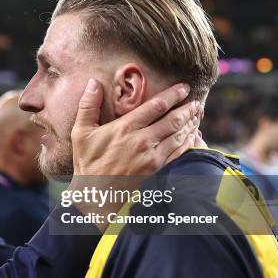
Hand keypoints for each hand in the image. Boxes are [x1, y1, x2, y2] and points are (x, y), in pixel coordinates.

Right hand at [68, 79, 200, 232]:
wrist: (95, 195)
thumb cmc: (87, 163)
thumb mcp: (81, 133)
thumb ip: (88, 106)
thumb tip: (93, 82)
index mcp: (125, 128)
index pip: (156, 106)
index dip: (173, 94)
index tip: (183, 87)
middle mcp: (142, 141)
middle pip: (173, 120)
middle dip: (187, 108)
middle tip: (195, 101)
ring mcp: (152, 158)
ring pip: (179, 135)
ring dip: (190, 124)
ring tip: (196, 115)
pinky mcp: (157, 171)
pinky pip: (179, 153)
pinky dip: (188, 142)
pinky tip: (192, 136)